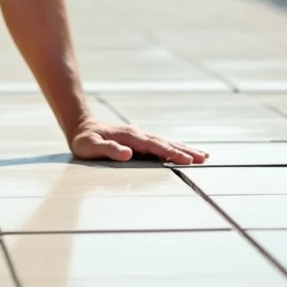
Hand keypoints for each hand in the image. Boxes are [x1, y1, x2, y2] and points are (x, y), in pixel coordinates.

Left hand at [70, 118, 209, 164]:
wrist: (82, 126)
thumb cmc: (85, 140)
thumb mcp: (90, 147)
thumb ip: (108, 150)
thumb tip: (128, 154)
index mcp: (128, 136)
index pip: (153, 145)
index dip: (169, 153)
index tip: (185, 159)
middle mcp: (138, 134)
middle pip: (165, 142)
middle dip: (184, 151)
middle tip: (203, 159)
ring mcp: (141, 136)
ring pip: (167, 142)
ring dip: (185, 148)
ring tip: (203, 156)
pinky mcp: (142, 140)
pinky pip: (163, 143)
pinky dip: (177, 147)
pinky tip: (187, 152)